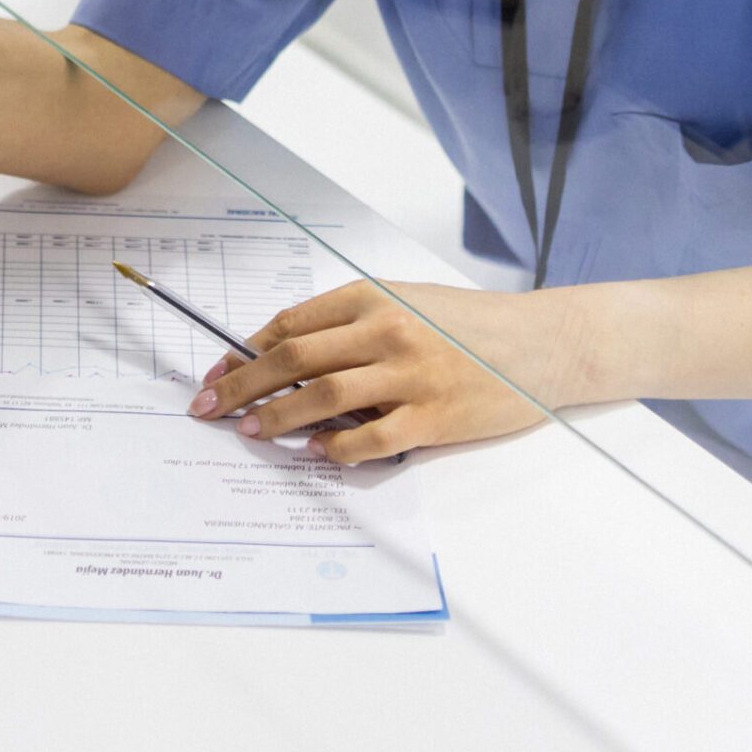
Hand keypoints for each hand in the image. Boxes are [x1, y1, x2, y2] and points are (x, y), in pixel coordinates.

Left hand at [187, 278, 579, 465]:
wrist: (543, 343)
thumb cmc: (467, 323)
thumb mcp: (403, 302)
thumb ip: (348, 324)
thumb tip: (282, 355)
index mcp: (371, 297)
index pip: (290, 326)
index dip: (243, 351)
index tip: (215, 372)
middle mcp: (385, 331)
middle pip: (293, 361)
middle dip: (240, 385)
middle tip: (208, 407)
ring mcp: (410, 375)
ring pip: (322, 398)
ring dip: (276, 418)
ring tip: (249, 432)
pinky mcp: (434, 417)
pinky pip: (371, 439)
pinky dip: (336, 450)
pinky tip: (316, 454)